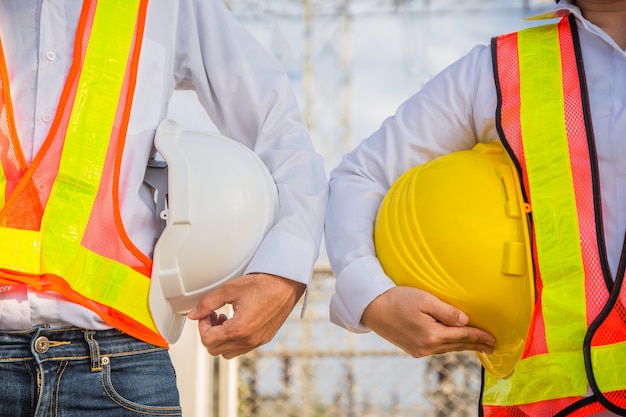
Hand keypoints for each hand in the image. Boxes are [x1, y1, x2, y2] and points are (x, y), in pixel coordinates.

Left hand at [187, 273, 305, 358]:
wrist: (287, 283)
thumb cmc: (263, 284)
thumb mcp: (229, 289)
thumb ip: (207, 303)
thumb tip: (194, 314)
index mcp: (239, 329)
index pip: (208, 341)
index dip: (202, 326)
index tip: (206, 313)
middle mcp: (249, 340)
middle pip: (215, 350)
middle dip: (210, 332)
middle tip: (213, 315)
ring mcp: (258, 341)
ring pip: (228, 353)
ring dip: (222, 338)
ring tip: (225, 319)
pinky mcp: (265, 339)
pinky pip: (242, 348)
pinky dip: (234, 339)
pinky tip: (237, 321)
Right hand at [361, 286, 494, 356]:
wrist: (372, 307)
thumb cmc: (397, 299)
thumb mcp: (424, 299)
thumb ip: (446, 311)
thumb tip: (464, 321)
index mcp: (432, 335)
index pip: (463, 336)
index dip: (479, 337)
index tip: (493, 339)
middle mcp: (427, 347)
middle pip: (457, 346)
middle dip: (475, 345)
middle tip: (491, 346)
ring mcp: (419, 350)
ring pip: (447, 349)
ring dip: (463, 347)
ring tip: (476, 346)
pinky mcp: (412, 349)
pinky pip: (437, 350)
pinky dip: (449, 347)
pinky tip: (453, 344)